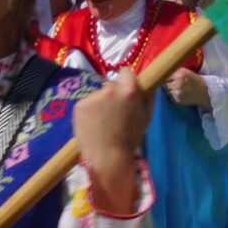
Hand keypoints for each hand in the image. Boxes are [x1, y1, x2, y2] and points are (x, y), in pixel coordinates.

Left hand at [74, 72, 151, 215]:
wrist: (107, 156)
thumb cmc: (130, 137)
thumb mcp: (146, 116)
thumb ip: (147, 97)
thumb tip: (147, 84)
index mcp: (129, 90)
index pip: (125, 71)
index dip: (126, 80)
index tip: (126, 89)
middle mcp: (109, 89)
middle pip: (111, 84)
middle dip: (113, 94)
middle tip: (115, 112)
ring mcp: (92, 96)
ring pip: (98, 95)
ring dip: (101, 103)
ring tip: (103, 122)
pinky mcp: (79, 105)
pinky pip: (87, 103)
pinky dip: (89, 112)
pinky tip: (93, 124)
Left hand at [165, 69, 210, 110]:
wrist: (202, 91)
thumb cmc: (192, 79)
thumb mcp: (184, 71)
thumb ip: (173, 71)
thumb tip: (161, 73)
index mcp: (179, 75)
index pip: (164, 77)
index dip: (164, 78)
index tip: (167, 79)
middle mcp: (178, 84)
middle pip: (164, 85)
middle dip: (167, 85)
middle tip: (173, 84)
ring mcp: (177, 93)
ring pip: (167, 92)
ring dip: (170, 91)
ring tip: (177, 89)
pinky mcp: (178, 100)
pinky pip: (170, 98)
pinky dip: (173, 96)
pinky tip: (179, 94)